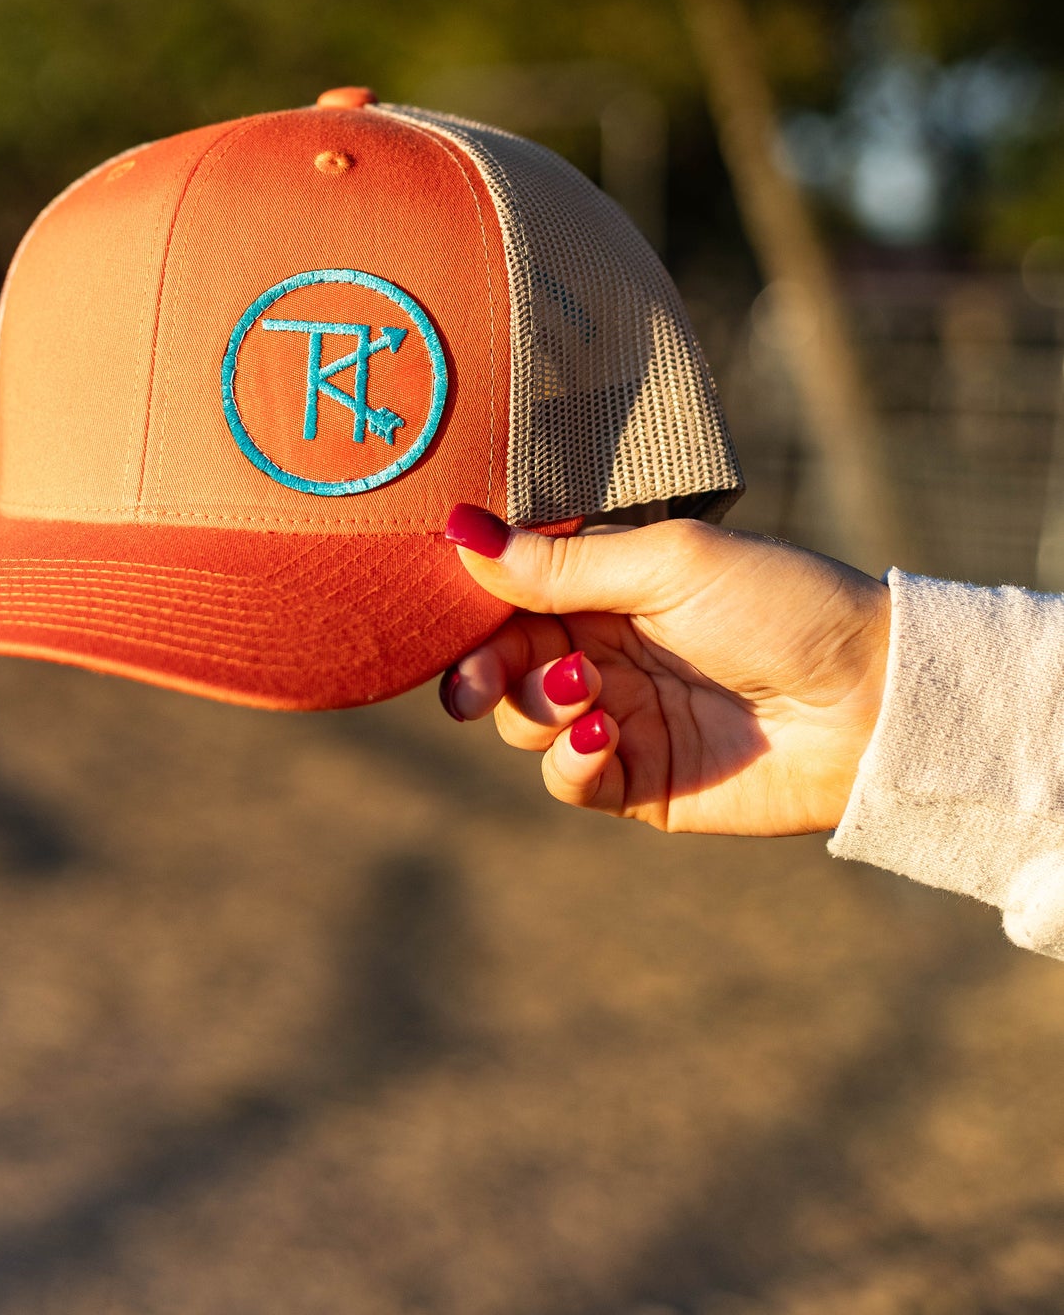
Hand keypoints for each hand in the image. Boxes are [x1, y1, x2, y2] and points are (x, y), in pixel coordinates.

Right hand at [438, 511, 890, 835]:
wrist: (871, 700)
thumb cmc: (782, 604)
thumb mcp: (669, 565)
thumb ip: (563, 563)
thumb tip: (459, 531)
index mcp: (608, 584)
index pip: (510, 594)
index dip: (472, 609)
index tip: (443, 618)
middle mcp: (604, 649)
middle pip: (503, 663)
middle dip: (483, 672)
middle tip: (478, 685)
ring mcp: (620, 718)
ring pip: (525, 723)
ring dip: (536, 710)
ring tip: (589, 697)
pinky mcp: (641, 783)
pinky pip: (569, 781)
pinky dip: (569, 763)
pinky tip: (604, 737)